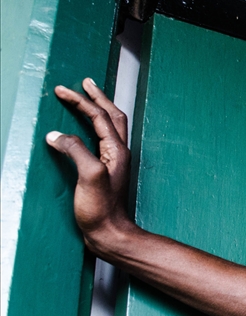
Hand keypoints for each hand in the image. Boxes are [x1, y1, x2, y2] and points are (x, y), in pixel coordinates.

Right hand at [46, 78, 134, 249]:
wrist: (110, 234)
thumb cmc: (101, 209)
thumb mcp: (88, 176)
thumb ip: (75, 151)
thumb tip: (56, 135)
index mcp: (117, 150)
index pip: (99, 116)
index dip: (81, 101)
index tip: (63, 89)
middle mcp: (119, 152)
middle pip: (111, 116)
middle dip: (97, 97)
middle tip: (85, 82)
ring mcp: (115, 162)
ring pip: (110, 126)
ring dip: (99, 109)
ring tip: (88, 97)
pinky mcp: (106, 171)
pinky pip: (102, 140)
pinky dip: (94, 127)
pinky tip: (86, 130)